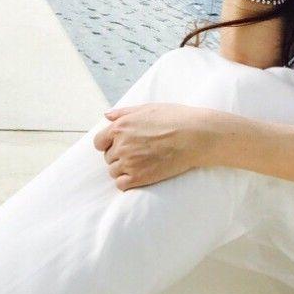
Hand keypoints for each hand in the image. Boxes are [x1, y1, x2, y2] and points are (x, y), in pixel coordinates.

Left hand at [92, 102, 218, 189]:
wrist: (194, 136)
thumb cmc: (175, 118)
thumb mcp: (147, 108)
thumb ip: (124, 112)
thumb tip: (106, 116)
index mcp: (120, 127)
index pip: (99, 142)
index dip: (108, 144)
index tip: (120, 145)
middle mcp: (121, 145)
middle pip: (108, 157)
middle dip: (119, 156)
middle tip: (137, 153)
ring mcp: (129, 162)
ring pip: (114, 171)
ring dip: (123, 169)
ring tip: (140, 164)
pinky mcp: (139, 177)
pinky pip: (121, 184)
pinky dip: (127, 182)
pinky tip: (139, 175)